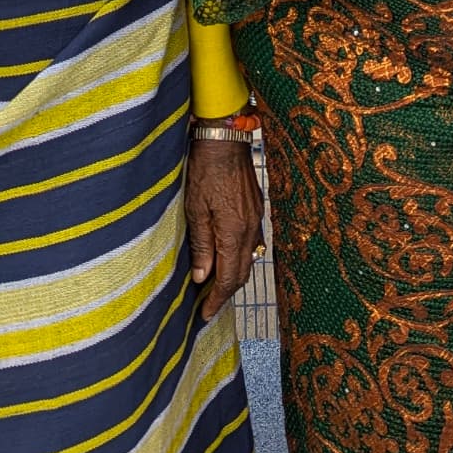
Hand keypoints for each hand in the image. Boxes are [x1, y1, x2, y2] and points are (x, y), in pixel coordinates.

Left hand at [183, 137, 263, 320]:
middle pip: (243, 273)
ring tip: (215, 286)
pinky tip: (227, 257)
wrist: (226, 138)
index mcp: (234, 233)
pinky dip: (240, 257)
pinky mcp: (256, 209)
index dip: (217, 300)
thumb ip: (201, 245)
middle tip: (208, 306)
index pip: (229, 278)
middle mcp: (251, 230)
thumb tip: (202, 277)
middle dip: (226, 293)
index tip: (204, 314)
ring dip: (234, 275)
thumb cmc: (205, 170)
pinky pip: (252, 243)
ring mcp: (256, 219)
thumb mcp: (196, 209)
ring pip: (249, 259)